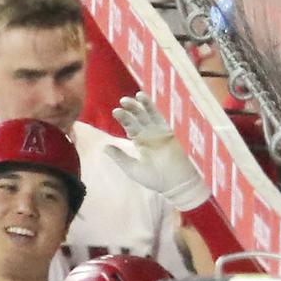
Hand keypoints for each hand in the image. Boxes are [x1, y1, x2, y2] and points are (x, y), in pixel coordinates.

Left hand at [105, 92, 209, 211]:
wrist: (176, 182)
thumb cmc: (155, 178)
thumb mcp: (133, 168)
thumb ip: (119, 157)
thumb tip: (104, 147)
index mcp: (142, 142)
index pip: (131, 127)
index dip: (124, 119)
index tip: (115, 112)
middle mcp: (151, 134)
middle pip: (139, 118)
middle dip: (130, 110)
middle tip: (121, 103)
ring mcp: (160, 131)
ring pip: (148, 114)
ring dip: (139, 105)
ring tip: (128, 99)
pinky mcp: (169, 130)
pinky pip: (159, 115)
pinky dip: (150, 106)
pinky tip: (142, 97)